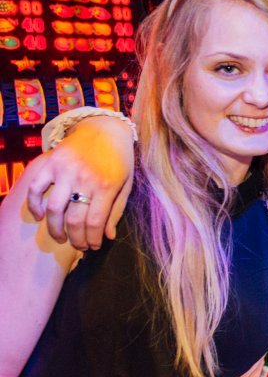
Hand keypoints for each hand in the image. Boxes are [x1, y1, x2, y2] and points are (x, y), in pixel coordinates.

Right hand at [23, 117, 134, 249]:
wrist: (105, 129)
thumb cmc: (119, 159)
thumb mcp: (126, 183)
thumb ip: (116, 210)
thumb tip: (108, 237)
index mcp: (107, 185)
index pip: (95, 222)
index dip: (92, 239)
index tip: (92, 247)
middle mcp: (85, 179)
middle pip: (74, 220)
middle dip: (75, 239)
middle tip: (78, 246)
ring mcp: (66, 171)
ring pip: (54, 209)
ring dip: (54, 229)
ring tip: (60, 238)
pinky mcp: (51, 163)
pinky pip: (36, 188)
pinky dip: (33, 205)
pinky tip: (39, 216)